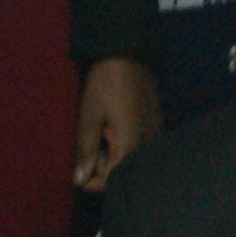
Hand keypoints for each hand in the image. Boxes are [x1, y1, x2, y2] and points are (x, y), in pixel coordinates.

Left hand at [72, 57, 160, 192]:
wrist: (129, 54)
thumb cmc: (105, 85)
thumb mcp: (90, 117)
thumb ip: (85, 151)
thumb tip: (79, 181)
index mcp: (130, 147)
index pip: (109, 182)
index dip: (90, 180)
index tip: (77, 168)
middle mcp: (147, 147)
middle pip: (122, 172)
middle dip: (102, 166)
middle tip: (90, 143)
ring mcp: (155, 137)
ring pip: (131, 160)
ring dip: (113, 155)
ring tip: (101, 134)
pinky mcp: (157, 126)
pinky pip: (140, 147)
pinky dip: (125, 145)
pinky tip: (115, 128)